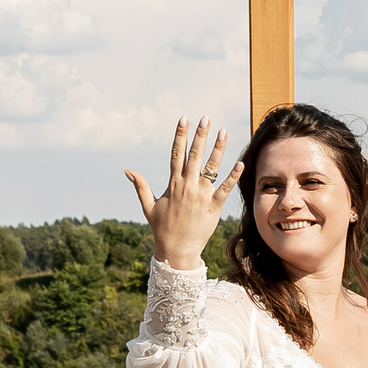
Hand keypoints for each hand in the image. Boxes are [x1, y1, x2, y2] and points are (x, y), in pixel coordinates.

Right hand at [125, 117, 242, 270]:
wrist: (177, 250)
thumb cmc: (162, 229)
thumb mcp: (149, 206)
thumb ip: (140, 186)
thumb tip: (128, 170)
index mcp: (173, 184)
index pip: (176, 154)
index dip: (180, 135)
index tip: (184, 119)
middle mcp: (187, 186)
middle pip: (194, 155)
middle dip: (200, 135)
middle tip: (205, 118)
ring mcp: (201, 195)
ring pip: (211, 168)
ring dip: (218, 149)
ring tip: (223, 132)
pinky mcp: (214, 207)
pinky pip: (225, 189)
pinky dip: (232, 176)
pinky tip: (239, 163)